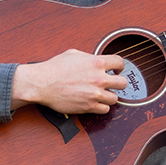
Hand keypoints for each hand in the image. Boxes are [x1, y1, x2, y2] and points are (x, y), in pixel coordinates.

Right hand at [11, 49, 130, 114]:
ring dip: (109, 96)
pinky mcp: (88, 107)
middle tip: (113, 84)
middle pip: (123, 83)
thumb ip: (90, 58)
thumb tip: (96, 60)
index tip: (117, 70)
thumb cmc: (54, 68)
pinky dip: (102, 107)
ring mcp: (95, 94)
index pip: (120, 63)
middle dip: (119, 83)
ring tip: (101, 94)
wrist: (42, 83)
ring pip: (115, 99)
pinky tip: (96, 102)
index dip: (120, 67)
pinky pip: (105, 110)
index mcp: (96, 62)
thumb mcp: (74, 54)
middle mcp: (99, 78)